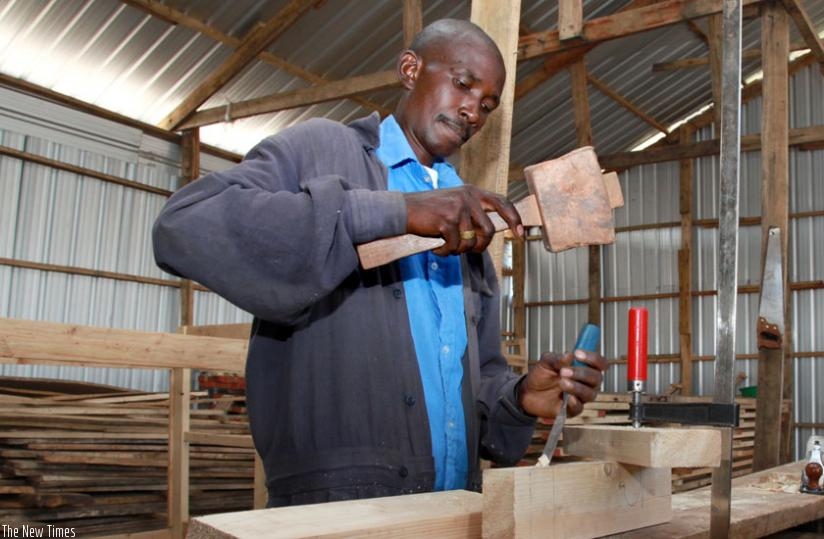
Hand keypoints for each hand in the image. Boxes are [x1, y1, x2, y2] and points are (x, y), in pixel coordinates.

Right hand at [404, 185, 522, 255]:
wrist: (403, 210)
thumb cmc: (429, 211)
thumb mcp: (455, 204)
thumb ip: (472, 213)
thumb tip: (488, 232)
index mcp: (473, 192)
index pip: (502, 203)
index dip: (514, 220)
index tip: (520, 234)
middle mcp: (468, 197)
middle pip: (488, 231)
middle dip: (480, 246)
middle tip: (469, 251)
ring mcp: (458, 209)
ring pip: (470, 242)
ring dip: (459, 250)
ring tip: (447, 247)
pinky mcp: (447, 221)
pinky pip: (454, 246)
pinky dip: (445, 252)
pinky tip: (436, 247)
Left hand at [519, 349, 607, 418]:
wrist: (528, 392)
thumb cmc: (541, 375)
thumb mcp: (545, 362)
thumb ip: (557, 359)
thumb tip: (569, 355)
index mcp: (584, 368)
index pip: (599, 363)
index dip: (593, 358)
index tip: (577, 354)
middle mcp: (586, 383)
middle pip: (596, 378)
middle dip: (581, 373)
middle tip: (564, 371)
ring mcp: (580, 397)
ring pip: (590, 394)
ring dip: (577, 387)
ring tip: (562, 382)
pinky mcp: (572, 410)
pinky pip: (579, 408)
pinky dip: (574, 403)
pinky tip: (567, 398)